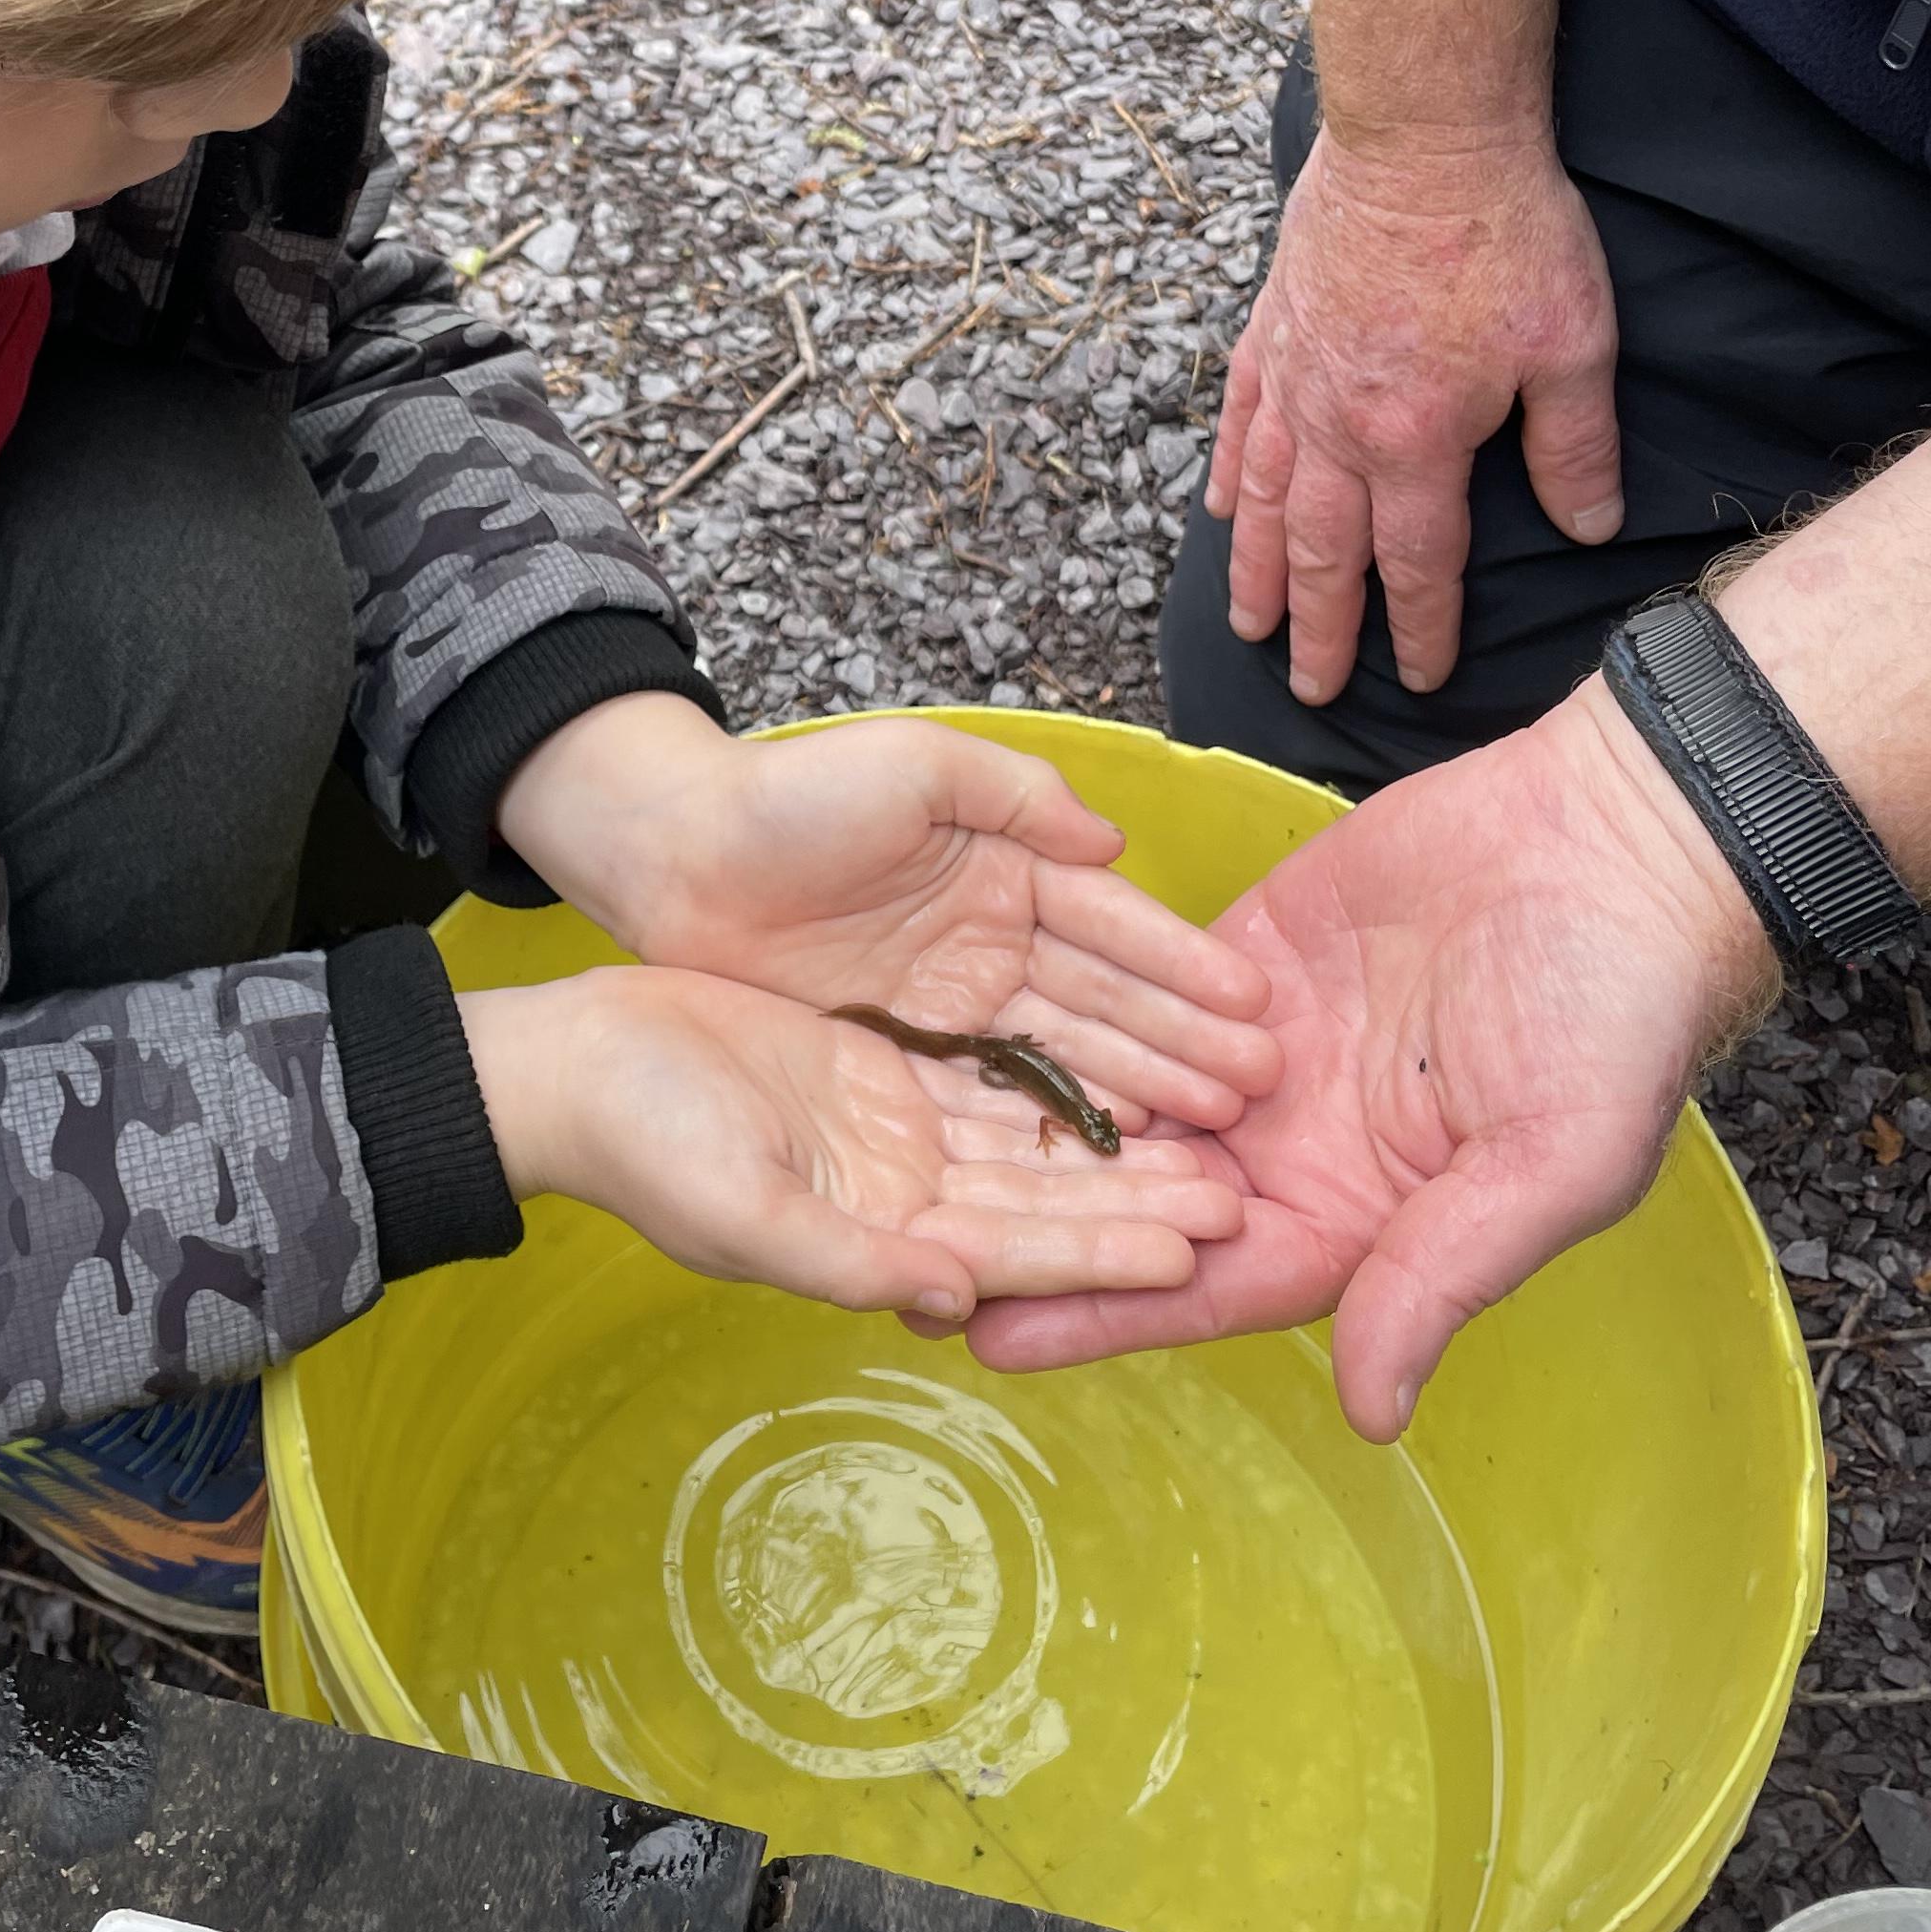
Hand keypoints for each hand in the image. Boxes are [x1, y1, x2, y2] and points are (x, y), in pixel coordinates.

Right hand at [460, 962, 1243, 1325]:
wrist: (576, 1064)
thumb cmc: (644, 1145)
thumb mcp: (743, 1214)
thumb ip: (851, 1262)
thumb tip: (954, 1300)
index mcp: (878, 1239)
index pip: (1018, 1253)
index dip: (1107, 1249)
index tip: (1198, 1246)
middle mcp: (904, 1191)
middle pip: (1047, 1197)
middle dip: (1142, 1196)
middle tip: (1246, 1189)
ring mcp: (898, 1126)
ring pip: (1034, 1134)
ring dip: (1120, 1133)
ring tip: (1216, 1123)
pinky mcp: (883, 1061)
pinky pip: (992, 1066)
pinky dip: (1058, 1068)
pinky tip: (1129, 1056)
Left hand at [495, 694, 1278, 1131]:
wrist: (672, 856)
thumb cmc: (788, 795)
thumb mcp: (914, 767)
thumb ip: (1015, 797)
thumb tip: (1112, 842)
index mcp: (1006, 873)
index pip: (1114, 926)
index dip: (1183, 964)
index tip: (1256, 1004)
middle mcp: (992, 950)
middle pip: (1105, 1006)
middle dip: (1186, 1046)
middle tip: (1260, 1092)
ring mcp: (949, 1013)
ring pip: (1062, 1063)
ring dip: (1138, 1098)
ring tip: (1213, 1139)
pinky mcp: (900, 1063)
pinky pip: (988, 1105)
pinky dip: (1050, 1134)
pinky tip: (1113, 1164)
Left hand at [964, 680, 1776, 1434]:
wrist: (1620, 846)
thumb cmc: (1613, 1014)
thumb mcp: (1547, 1163)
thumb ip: (1443, 1277)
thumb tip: (1373, 1411)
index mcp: (1357, 1217)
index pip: (1201, 1286)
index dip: (1097, 1312)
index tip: (987, 1338)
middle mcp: (1290, 1147)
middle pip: (1135, 1205)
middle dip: (1027, 1230)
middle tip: (896, 1251)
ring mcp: (1258, 1051)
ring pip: (1121, 1102)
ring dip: (1023, 1126)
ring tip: (896, 1148)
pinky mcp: (1241, 956)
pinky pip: (1134, 995)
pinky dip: (1060, 1012)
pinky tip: (960, 1026)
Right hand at [1209, 127, 1622, 703]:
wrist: (1423, 134)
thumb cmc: (1507, 233)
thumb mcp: (1573, 345)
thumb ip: (1575, 447)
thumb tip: (1590, 527)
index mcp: (1416, 443)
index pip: (1418, 563)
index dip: (1421, 629)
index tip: (1421, 678)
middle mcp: (1338, 428)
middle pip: (1323, 553)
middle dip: (1319, 629)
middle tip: (1308, 689)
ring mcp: (1294, 381)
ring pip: (1266, 500)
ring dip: (1257, 571)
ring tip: (1247, 626)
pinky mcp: (1271, 332)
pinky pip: (1237, 421)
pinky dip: (1227, 472)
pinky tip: (1221, 509)